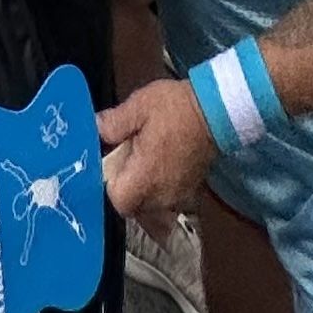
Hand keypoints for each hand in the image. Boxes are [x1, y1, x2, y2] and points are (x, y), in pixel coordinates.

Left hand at [98, 75, 213, 225]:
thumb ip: (115, 122)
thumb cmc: (175, 108)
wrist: (215, 112)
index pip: (118, 202)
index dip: (109, 185)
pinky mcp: (189, 193)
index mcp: (146, 177)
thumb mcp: (139, 106)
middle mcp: (161, 195)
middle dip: (125, 186)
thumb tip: (98, 130)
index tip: (110, 164)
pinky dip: (159, 189)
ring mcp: (177, 197)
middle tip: (126, 157)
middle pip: (133, 207)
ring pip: (150, 206)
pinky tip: (159, 165)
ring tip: (144, 160)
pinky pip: (166, 201)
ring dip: (142, 189)